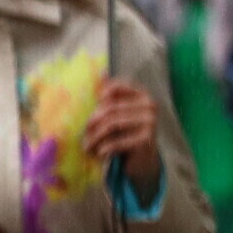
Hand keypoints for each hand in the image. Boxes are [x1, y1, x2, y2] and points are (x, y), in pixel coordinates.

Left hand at [86, 76, 161, 199]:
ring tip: (86, 147)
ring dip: (94, 138)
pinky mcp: (147, 140)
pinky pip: (116, 142)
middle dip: (91, 123)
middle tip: (82, 135)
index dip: (100, 97)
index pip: (116, 87)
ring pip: (111, 125)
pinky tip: (99, 154)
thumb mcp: (117, 113)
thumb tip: (102, 73)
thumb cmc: (125, 133)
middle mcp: (149, 106)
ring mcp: (150, 122)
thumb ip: (111, 95)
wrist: (142, 159)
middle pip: (110, 109)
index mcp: (142, 95)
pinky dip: (103, 149)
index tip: (93, 109)